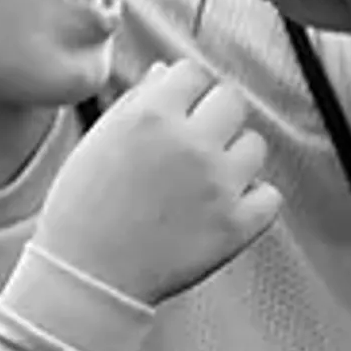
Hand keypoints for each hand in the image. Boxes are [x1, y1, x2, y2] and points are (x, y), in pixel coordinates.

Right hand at [34, 56, 284, 305]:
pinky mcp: (237, 224)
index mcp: (150, 116)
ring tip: (201, 182)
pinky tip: (219, 209)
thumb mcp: (95, 144)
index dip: (183, 93)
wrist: (86, 277)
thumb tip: (166, 73)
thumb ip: (134, 103)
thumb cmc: (81, 211)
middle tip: (191, 147)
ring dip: (234, 159)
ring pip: (255, 147)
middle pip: (232, 101)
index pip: (193, 73)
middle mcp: (190, 143)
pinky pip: (269, 196)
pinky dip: (251, 202)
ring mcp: (219, 184)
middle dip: (214, 118)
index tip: (174, 114)